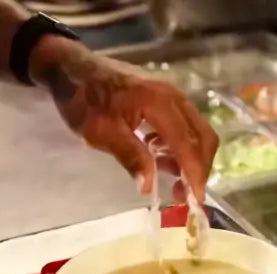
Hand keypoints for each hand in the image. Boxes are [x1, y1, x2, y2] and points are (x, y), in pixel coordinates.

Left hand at [29, 37, 218, 201]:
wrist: (74, 70)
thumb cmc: (84, 101)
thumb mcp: (102, 133)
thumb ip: (130, 157)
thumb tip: (149, 186)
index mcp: (159, 103)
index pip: (187, 143)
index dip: (194, 173)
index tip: (196, 200)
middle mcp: (173, 96)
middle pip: (202, 136)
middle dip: (199, 168)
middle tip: (185, 196)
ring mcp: (170, 95)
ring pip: (195, 131)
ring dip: (190, 160)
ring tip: (173, 185)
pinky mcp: (164, 98)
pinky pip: (183, 126)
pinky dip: (179, 148)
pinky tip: (160, 161)